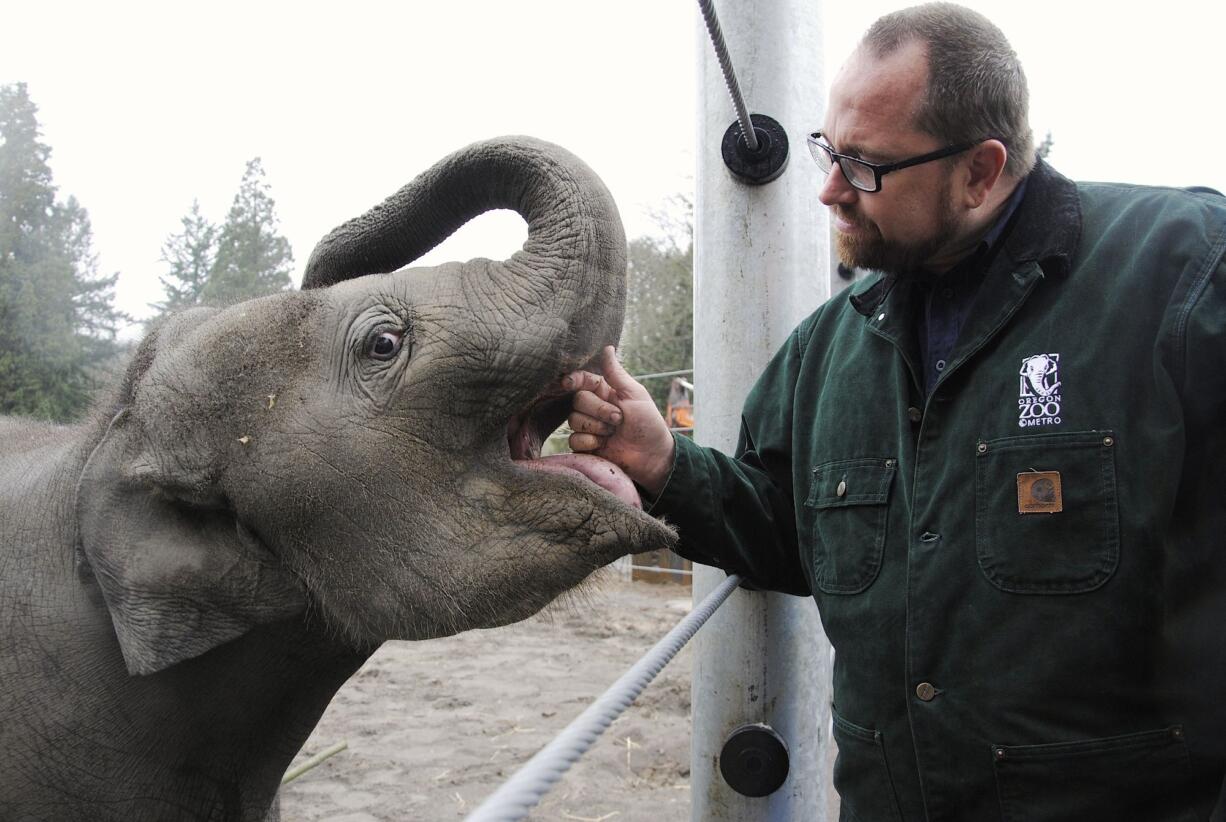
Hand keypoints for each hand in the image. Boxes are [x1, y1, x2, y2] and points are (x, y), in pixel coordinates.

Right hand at [563, 346, 675, 497]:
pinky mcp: (585, 446)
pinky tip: (604, 445)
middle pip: (578, 400)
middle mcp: (594, 407)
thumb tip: (607, 347)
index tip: (569, 383)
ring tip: (613, 433)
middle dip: (599, 410)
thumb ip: (616, 373)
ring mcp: (588, 427)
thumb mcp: (635, 394)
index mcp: (605, 391)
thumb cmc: (648, 423)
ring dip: (596, 427)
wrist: (652, 456)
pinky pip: (574, 440)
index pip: (582, 380)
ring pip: (573, 420)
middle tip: (618, 419)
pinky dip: (590, 442)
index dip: (574, 380)